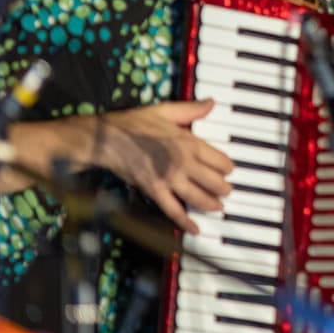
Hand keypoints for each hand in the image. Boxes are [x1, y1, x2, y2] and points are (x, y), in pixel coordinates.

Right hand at [97, 100, 234, 233]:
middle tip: (226, 190)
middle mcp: (182, 163)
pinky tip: (195, 229)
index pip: (220, 161)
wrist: (106, 138)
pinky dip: (185, 222)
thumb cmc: (135, 123)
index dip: (227, 167)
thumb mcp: (166, 111)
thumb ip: (191, 109)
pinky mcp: (154, 191)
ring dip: (212, 204)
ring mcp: (169, 179)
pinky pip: (173, 211)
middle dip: (224, 188)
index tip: (227, 170)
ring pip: (198, 198)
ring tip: (218, 206)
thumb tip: (211, 103)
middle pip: (214, 182)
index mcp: (188, 142)